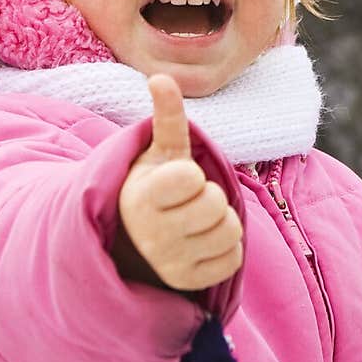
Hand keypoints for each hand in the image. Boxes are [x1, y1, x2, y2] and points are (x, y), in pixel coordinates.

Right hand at [117, 74, 243, 291]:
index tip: (178, 179)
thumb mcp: (156, 152)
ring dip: (222, 222)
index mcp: (143, 197)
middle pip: (215, 206)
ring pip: (229, 233)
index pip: (190, 179)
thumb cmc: (151, 186)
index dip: (191, 174)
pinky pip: (231, 260)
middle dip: (209, 196)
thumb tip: (161, 77)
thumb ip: (166, 117)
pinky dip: (225, 249)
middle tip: (190, 199)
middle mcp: (153, 234)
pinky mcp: (187, 284)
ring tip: (198, 220)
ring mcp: (170, 263)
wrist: (130, 238)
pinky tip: (203, 242)